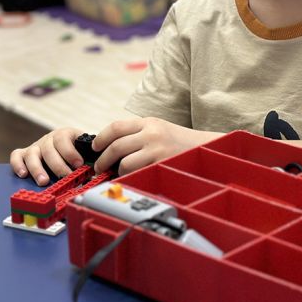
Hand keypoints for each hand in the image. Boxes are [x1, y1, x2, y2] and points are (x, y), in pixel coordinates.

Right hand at [10, 127, 84, 185]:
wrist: (65, 147)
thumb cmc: (76, 152)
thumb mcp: (84, 151)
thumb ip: (89, 158)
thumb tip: (96, 171)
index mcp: (64, 134)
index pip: (63, 138)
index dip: (70, 152)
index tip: (78, 164)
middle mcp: (48, 139)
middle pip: (48, 149)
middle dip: (57, 164)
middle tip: (64, 176)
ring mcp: (35, 146)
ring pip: (32, 154)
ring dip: (37, 169)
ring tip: (44, 181)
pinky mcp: (24, 154)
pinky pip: (16, 156)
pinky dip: (18, 164)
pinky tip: (23, 174)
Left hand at [92, 117, 221, 174]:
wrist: (206, 148)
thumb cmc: (180, 142)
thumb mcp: (159, 129)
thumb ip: (137, 134)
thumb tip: (111, 146)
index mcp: (148, 122)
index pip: (116, 127)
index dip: (101, 139)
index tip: (95, 148)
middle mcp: (151, 133)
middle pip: (116, 146)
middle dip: (102, 159)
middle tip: (99, 167)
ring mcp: (157, 150)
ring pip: (124, 163)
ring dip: (117, 171)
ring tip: (117, 175)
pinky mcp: (161, 165)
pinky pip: (137, 174)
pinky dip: (130, 178)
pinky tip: (131, 179)